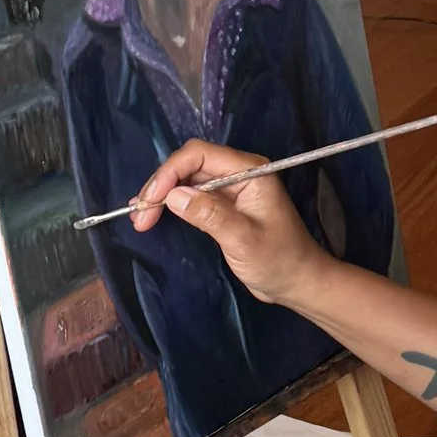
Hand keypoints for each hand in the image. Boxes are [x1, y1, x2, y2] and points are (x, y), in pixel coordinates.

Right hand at [127, 140, 319, 308]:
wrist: (298, 282)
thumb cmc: (279, 260)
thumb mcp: (243, 239)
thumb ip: (210, 215)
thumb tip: (173, 196)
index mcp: (249, 170)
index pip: (199, 155)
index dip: (169, 173)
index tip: (150, 200)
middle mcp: (239, 172)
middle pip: (189, 165)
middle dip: (161, 185)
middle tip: (138, 214)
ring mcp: (231, 188)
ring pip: (187, 180)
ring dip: (162, 195)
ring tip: (140, 217)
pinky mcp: (225, 205)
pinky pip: (192, 196)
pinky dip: (172, 204)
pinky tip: (154, 214)